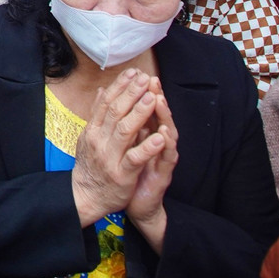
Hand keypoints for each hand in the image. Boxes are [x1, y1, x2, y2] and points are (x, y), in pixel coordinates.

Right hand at [70, 69, 165, 226]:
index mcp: (93, 130)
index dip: (120, 86)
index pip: (106, 102)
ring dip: (140, 113)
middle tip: (145, 78)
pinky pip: (135, 158)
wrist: (85, 196)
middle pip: (116, 112)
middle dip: (131, 93)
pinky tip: (159, 136)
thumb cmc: (91, 165)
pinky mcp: (122, 174)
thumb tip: (102, 90)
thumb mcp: (89, 136)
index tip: (133, 72)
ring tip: (152, 97)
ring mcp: (110, 157)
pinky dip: (147, 147)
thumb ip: (97, 113)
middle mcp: (100, 140)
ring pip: (125, 130)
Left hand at [125, 78, 176, 253]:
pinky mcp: (164, 174)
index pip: (145, 109)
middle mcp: (157, 143)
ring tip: (158, 100)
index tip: (136, 73)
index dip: (141, 92)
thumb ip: (122, 123)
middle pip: (159, 116)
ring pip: (167, 133)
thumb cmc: (129, 172)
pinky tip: (163, 134)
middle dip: (154, 96)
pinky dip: (163, 145)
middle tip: (151, 80)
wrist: (138, 204)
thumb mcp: (123, 145)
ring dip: (162, 116)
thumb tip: (111, 100)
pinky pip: (166, 158)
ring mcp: (162, 157)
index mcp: (145, 134)